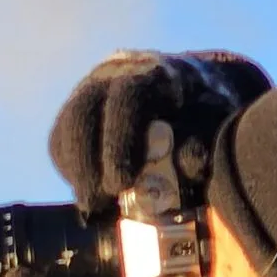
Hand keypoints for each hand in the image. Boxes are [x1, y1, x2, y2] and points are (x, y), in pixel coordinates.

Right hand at [49, 51, 270, 217]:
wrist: (192, 84)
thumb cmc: (206, 106)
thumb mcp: (216, 117)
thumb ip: (204, 137)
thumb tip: (189, 166)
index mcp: (152, 73)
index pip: (125, 100)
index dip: (118, 143)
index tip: (120, 184)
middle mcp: (113, 75)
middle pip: (83, 111)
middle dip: (85, 161)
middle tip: (97, 201)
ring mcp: (91, 89)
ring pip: (67, 125)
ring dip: (75, 168)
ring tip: (92, 203)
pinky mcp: (77, 107)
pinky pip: (60, 137)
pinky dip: (69, 166)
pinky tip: (87, 188)